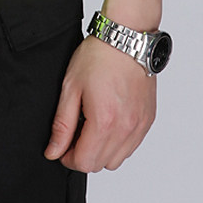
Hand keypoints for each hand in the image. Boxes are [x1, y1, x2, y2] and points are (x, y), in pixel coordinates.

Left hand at [44, 35, 155, 171]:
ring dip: (102, 150)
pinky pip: (131, 146)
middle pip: (101, 165)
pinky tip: (109, 120)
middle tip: (76, 130)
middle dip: (83, 154)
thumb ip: (62, 125)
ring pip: (117, 159)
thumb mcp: (71, 88)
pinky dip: (118, 142)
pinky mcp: (148, 120)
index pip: (84, 163)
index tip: (63, 144)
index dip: (68, 157)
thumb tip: (53, 151)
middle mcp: (126, 128)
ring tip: (93, 123)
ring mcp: (140, 126)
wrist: (126, 38)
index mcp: (104, 122)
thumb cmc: (99, 56)